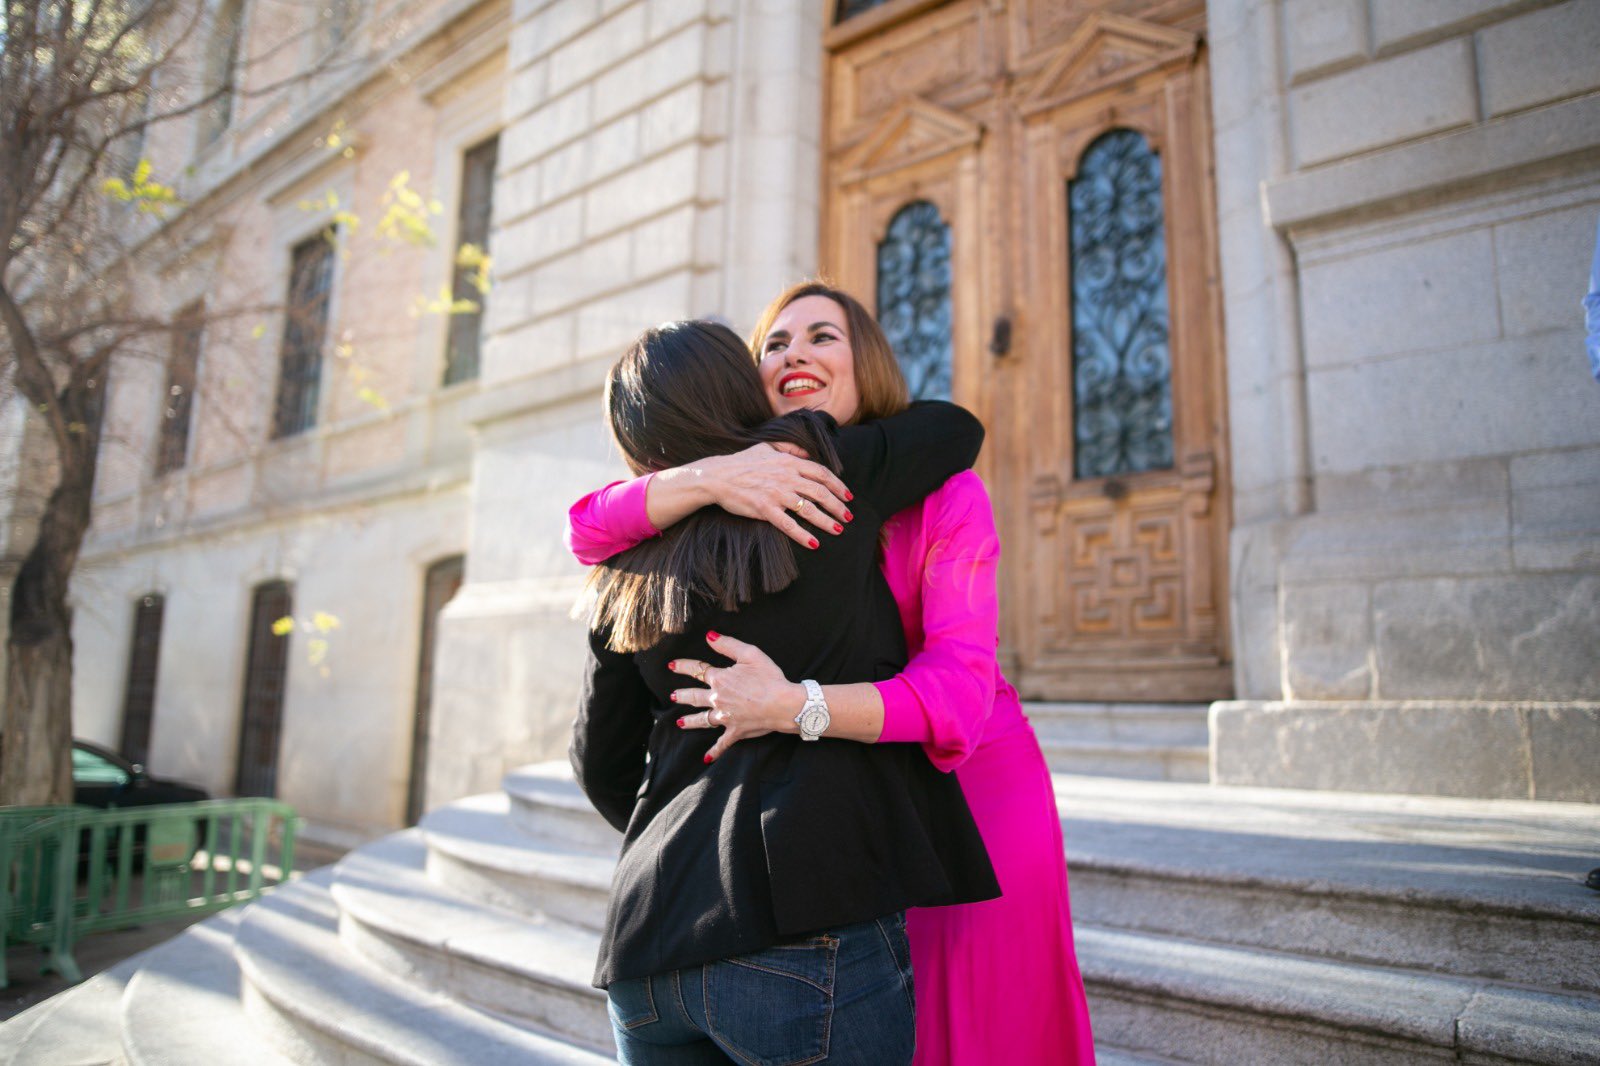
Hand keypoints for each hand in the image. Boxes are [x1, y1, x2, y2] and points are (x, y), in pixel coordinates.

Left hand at [669, 632, 805, 762]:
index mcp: (720, 679)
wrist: (783, 704)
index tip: (671, 665)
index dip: (683, 666)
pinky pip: (722, 743)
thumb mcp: (750, 654)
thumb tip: (709, 636)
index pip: (697, 670)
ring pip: (702, 720)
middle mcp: (718, 699)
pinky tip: (706, 758)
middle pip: (695, 697)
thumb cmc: (770, 678)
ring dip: (690, 721)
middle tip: (674, 696)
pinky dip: (714, 752)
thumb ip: (728, 645)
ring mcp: (725, 717)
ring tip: (679, 723)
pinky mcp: (735, 731)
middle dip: (683, 696)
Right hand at [683, 444, 853, 549]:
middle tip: (848, 516)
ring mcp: (776, 494)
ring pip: (809, 509)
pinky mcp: (765, 509)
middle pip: (820, 492)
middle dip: (838, 505)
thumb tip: (806, 453)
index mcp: (789, 462)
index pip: (821, 473)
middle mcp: (786, 477)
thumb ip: (788, 448)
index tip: (848, 495)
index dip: (838, 485)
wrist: (717, 476)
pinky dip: (803, 535)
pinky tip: (814, 543)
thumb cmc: (741, 462)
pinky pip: (789, 525)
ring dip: (827, 520)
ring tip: (838, 529)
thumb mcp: (766, 447)